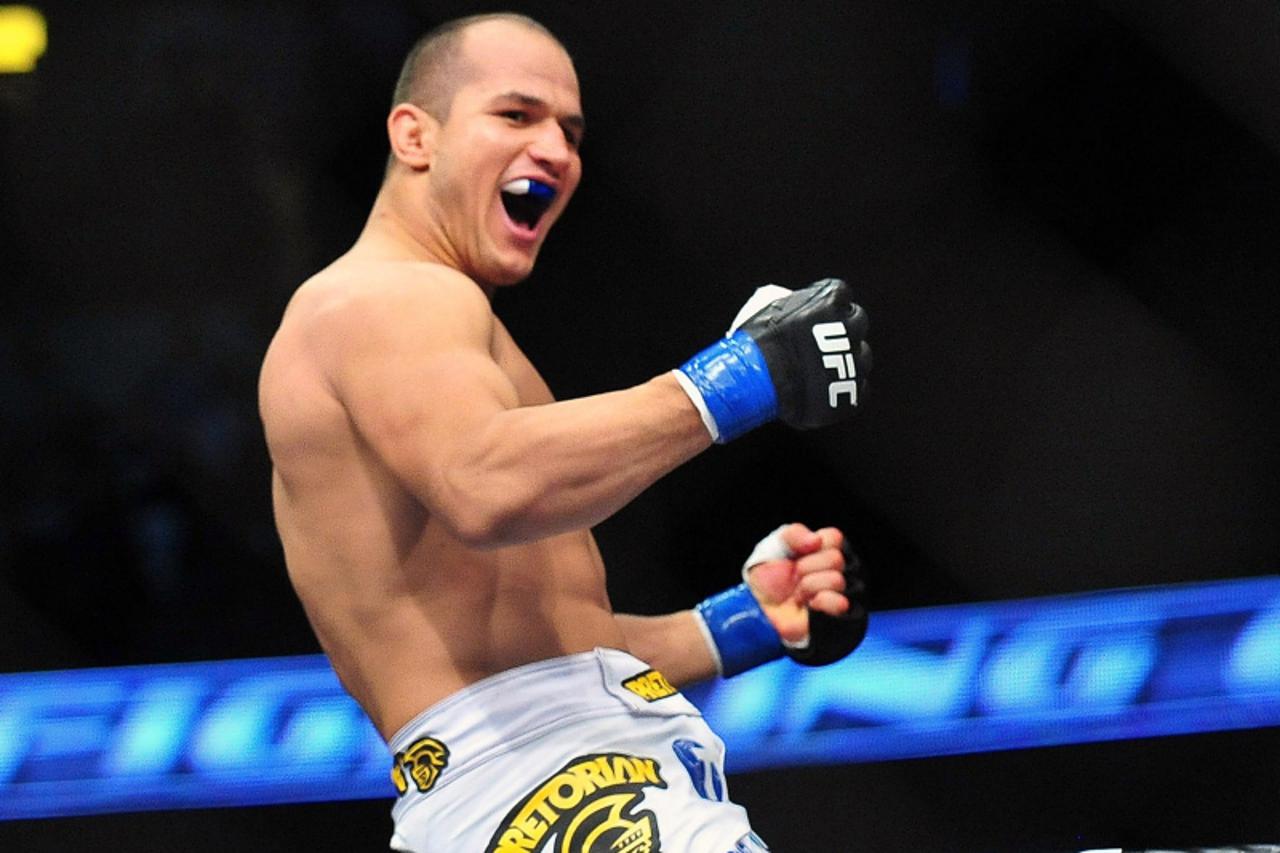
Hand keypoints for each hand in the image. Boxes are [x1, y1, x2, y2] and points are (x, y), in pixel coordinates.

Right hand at [674, 278, 870, 442]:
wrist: (755, 381)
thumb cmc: (758, 344)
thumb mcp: (772, 309)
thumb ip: (796, 306)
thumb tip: (799, 308)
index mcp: (829, 303)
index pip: (841, 293)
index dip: (831, 303)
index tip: (821, 312)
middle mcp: (848, 329)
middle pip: (859, 321)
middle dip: (845, 328)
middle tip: (826, 339)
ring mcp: (852, 362)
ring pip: (863, 357)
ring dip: (849, 359)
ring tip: (826, 367)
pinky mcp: (850, 391)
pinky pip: (860, 389)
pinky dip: (847, 389)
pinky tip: (828, 388)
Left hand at [745, 523, 851, 644]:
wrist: (760, 607)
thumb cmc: (769, 575)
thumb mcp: (775, 545)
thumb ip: (794, 534)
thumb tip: (816, 540)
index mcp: (826, 549)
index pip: (835, 537)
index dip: (811, 545)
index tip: (796, 553)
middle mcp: (838, 569)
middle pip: (836, 559)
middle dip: (806, 567)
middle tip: (795, 576)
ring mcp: (840, 592)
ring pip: (836, 580)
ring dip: (809, 586)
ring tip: (799, 593)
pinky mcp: (838, 614)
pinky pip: (840, 603)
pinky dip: (821, 602)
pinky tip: (810, 604)